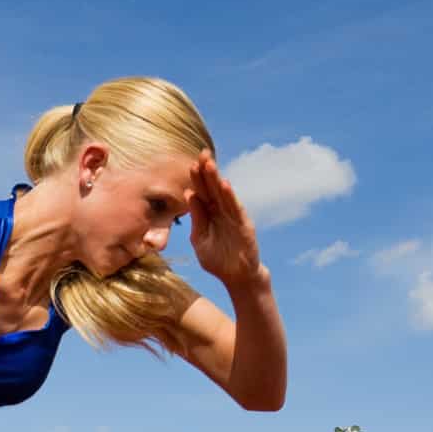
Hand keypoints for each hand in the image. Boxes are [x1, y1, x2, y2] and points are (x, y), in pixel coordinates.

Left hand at [187, 152, 261, 285]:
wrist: (237, 278)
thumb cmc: (217, 260)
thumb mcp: (200, 241)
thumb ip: (196, 220)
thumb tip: (189, 196)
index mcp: (209, 215)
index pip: (201, 192)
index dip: (197, 178)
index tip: (190, 163)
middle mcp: (221, 212)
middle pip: (212, 188)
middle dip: (207, 171)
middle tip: (202, 153)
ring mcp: (233, 217)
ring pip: (223, 195)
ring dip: (216, 179)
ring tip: (209, 164)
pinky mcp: (244, 225)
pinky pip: (236, 209)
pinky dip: (230, 197)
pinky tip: (224, 185)